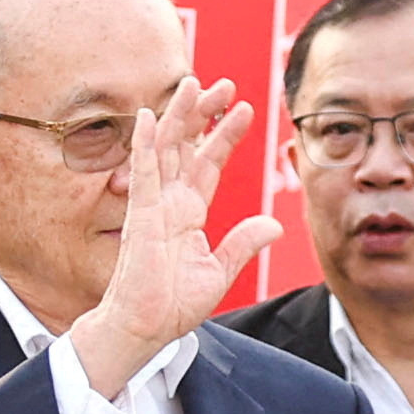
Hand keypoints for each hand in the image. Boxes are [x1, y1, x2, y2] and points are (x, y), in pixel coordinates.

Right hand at [69, 78, 282, 403]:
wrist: (145, 330)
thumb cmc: (172, 305)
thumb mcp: (218, 272)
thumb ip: (243, 244)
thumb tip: (274, 225)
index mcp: (188, 214)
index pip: (209, 164)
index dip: (226, 135)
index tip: (247, 109)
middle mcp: (169, 203)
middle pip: (187, 146)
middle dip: (205, 114)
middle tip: (225, 84)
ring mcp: (152, 206)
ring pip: (165, 149)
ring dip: (178, 116)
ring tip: (194, 84)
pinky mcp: (139, 216)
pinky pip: (141, 174)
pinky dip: (143, 145)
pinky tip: (146, 116)